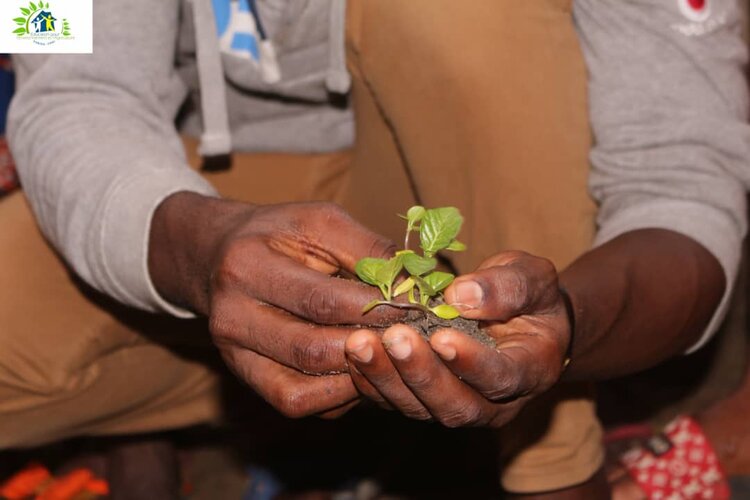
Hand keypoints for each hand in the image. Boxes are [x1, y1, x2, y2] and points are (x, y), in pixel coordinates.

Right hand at [149, 192, 401, 417]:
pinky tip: (360, 371)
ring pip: (304, 386)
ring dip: (358, 376)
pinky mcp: (244, 376)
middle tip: (414, 339)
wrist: (218, 254)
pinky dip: (336, 394)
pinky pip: (295, 402)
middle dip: (371, 347)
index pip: (323, 301)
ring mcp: (233, 353)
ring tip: (392, 355)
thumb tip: (421, 283)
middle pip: (313, 349)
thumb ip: (370, 249)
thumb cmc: (279, 234)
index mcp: (247, 265)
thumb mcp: (321, 222)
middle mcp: (231, 316)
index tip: (420, 308)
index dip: (377, 309)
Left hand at [344, 251, 570, 427]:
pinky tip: (352, 355)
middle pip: (455, 405)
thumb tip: (462, 297)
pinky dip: (371, 382)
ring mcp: (456, 406)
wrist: (518, 318)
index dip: (471, 362)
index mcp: (530, 371)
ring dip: (387, 378)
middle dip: (421, 373)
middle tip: (393, 337)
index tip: (441, 336)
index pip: (501, 377)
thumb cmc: (527, 295)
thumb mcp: (531, 278)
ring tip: (360, 343)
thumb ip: (507, 287)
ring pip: (420, 408)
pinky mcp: (425, 401)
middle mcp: (494, 403)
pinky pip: (395, 402)